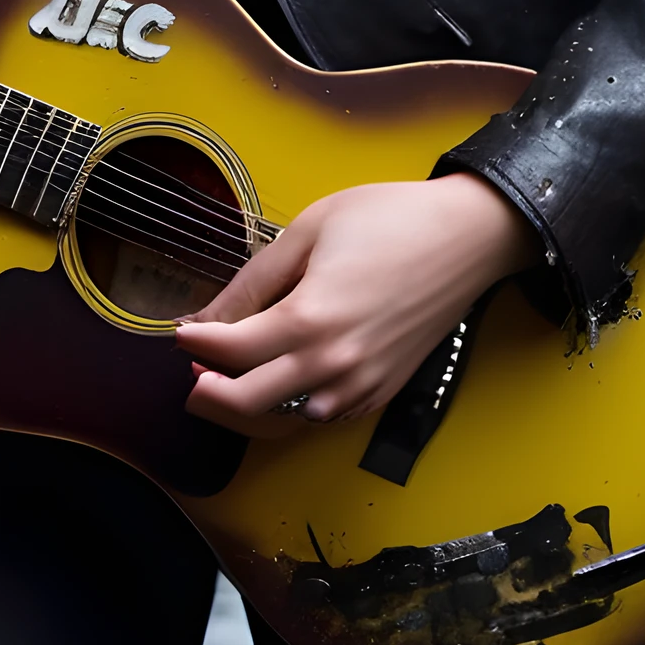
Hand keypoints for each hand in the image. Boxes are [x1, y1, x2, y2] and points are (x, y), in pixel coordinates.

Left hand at [176, 174, 537, 428]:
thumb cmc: (388, 220)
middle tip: (187, 378)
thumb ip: (252, 282)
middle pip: (247, 403)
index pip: (229, 352)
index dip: (195, 345)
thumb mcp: (308, 232)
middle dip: (207, 394)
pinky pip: (320, 420)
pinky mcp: (380, 394)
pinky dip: (288, 415)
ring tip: (222, 387)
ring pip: (283, 424)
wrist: (465, 238)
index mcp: (309, 320)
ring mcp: (359, 386)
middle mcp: (333, 365)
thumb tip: (203, 319)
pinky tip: (276, 390)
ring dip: (245, 412)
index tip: (179, 333)